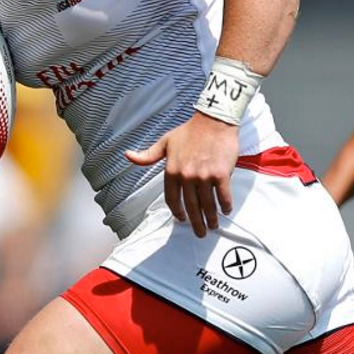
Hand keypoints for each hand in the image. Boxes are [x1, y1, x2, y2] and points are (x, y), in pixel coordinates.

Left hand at [124, 113, 238, 237]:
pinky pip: (222, 196)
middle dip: (196, 223)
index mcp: (171, 171)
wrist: (214, 120)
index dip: (177, 213)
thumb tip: (128, 155)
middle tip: (200, 233)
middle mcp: (186, 176)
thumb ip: (148, 155)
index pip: (172, 199)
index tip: (182, 219)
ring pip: (207, 205)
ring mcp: (203, 176)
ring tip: (213, 225)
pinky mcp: (220, 174)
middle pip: (191, 207)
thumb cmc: (190, 131)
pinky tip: (225, 211)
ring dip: (211, 218)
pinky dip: (224, 206)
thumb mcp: (165, 142)